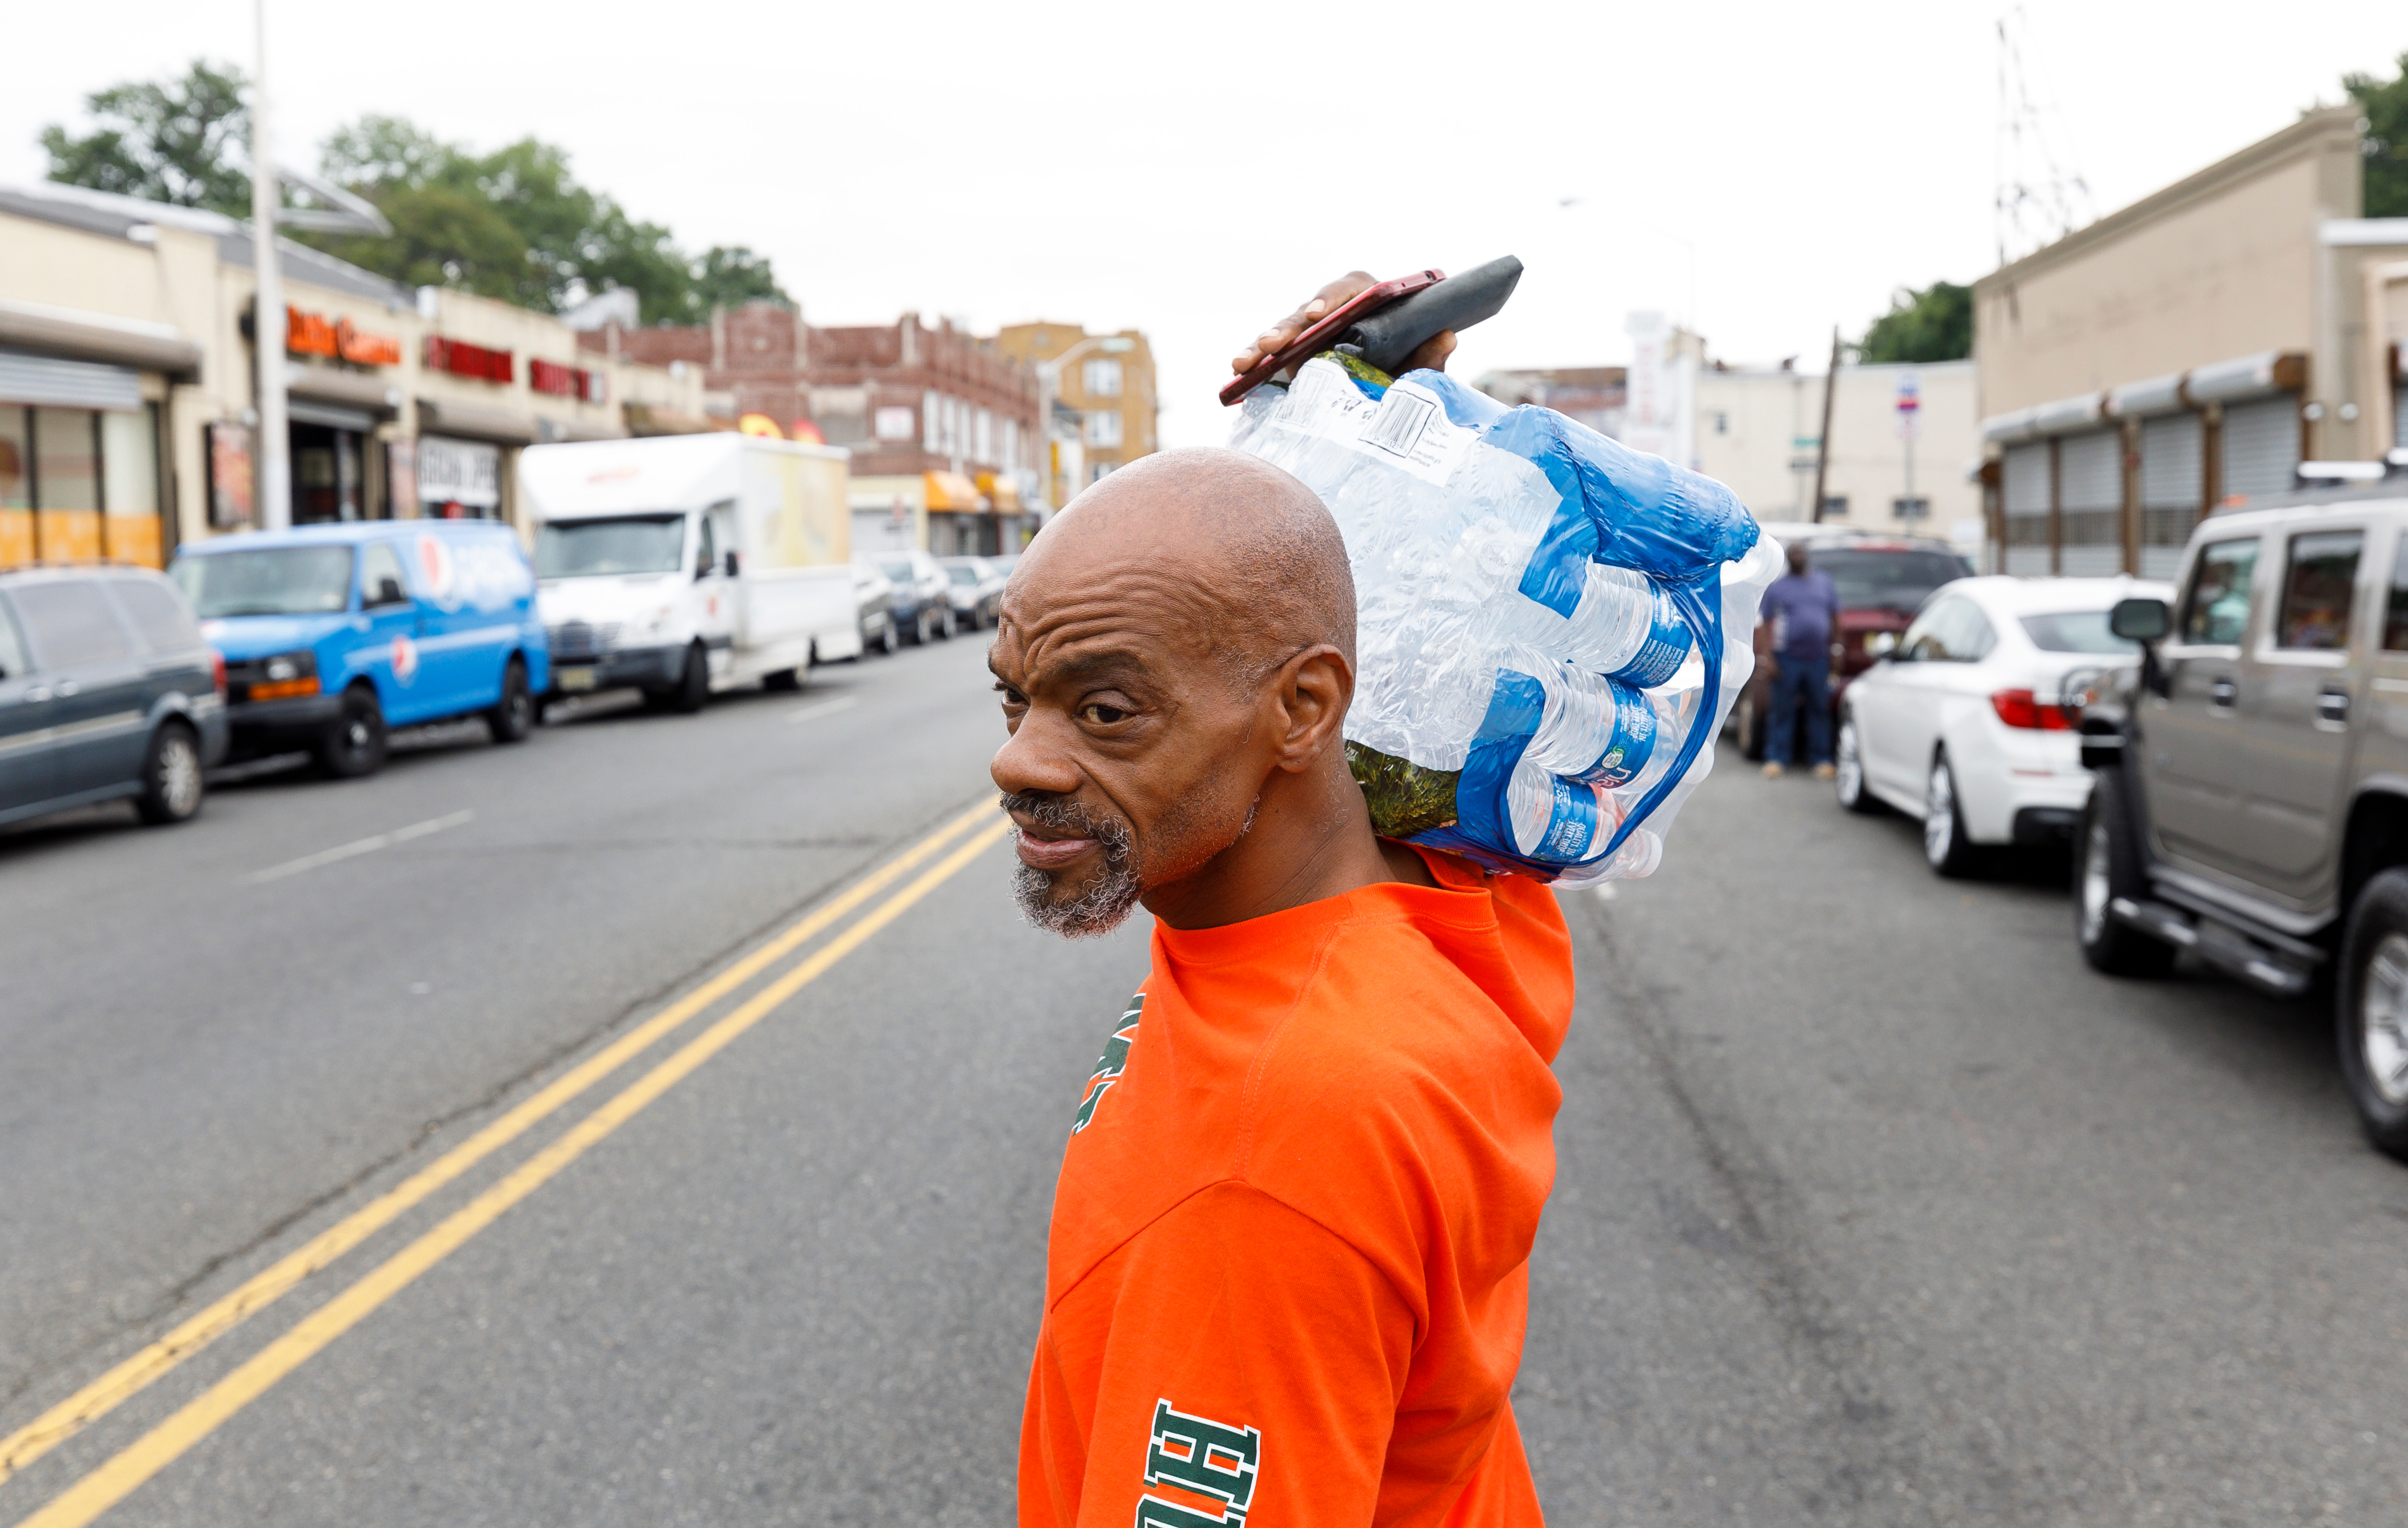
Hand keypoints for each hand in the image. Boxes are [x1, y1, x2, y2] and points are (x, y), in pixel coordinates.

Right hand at [1229, 272, 1457, 378]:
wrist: (1386, 404)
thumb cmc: (1402, 377)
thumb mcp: (1416, 373)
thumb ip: (1429, 358)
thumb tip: (1447, 336)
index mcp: (1366, 301)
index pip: (1348, 290)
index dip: (1330, 300)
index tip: (1318, 316)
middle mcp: (1334, 311)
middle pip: (1306, 310)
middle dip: (1287, 327)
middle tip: (1273, 345)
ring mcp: (1308, 332)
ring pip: (1282, 331)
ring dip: (1262, 345)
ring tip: (1245, 363)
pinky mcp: (1290, 355)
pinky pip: (1268, 355)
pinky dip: (1253, 362)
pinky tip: (1237, 372)